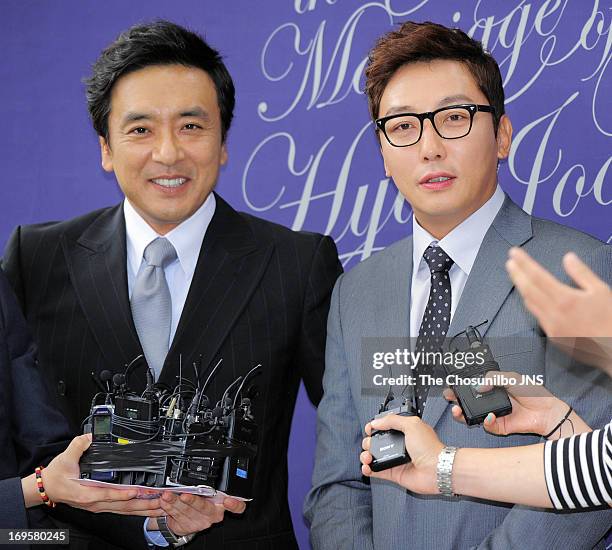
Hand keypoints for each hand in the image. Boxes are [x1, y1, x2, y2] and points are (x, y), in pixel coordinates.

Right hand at [40, 434, 162, 514]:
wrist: (47, 488)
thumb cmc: (56, 477)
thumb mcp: (65, 458)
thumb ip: (79, 446)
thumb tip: (90, 437)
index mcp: (85, 493)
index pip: (106, 494)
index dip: (121, 494)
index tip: (135, 491)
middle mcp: (94, 502)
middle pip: (121, 506)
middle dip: (142, 504)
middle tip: (159, 501)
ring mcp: (99, 505)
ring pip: (124, 510)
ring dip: (143, 509)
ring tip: (160, 507)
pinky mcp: (102, 505)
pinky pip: (122, 509)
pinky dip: (136, 509)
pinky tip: (148, 508)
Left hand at [149, 493, 245, 535]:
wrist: (189, 517)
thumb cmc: (202, 500)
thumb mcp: (210, 491)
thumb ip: (210, 484)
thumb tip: (203, 467)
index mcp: (222, 503)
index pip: (237, 506)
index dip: (234, 504)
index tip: (228, 500)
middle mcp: (213, 514)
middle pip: (204, 508)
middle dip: (193, 501)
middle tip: (184, 495)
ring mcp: (200, 521)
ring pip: (187, 511)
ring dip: (175, 502)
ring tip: (167, 495)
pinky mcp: (188, 527)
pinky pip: (177, 516)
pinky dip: (169, 507)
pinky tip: (164, 501)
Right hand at [360, 414, 442, 494]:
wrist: (436, 469)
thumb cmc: (429, 448)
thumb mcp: (411, 424)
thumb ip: (392, 420)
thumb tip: (376, 422)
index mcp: (404, 431)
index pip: (385, 427)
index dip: (375, 427)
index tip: (370, 428)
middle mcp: (399, 445)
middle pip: (376, 442)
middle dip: (368, 442)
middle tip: (369, 443)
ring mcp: (395, 459)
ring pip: (374, 456)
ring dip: (366, 455)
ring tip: (367, 456)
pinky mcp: (393, 473)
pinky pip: (377, 471)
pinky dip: (368, 469)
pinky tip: (367, 467)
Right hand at [443, 370, 567, 436]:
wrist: (548, 411)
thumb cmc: (533, 393)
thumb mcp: (511, 377)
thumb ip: (493, 378)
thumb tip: (477, 386)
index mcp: (492, 388)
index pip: (471, 388)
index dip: (460, 387)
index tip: (451, 386)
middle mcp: (490, 402)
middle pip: (467, 402)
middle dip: (455, 401)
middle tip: (450, 399)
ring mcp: (494, 414)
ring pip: (472, 416)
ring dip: (462, 414)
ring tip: (458, 410)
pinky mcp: (500, 426)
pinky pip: (486, 426)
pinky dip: (485, 422)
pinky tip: (488, 417)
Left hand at [506, 247, 611, 372]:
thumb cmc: (610, 321)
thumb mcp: (600, 290)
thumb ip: (581, 273)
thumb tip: (568, 258)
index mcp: (565, 299)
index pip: (537, 275)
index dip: (523, 263)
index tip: (514, 253)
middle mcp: (554, 313)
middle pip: (528, 289)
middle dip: (516, 274)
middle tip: (509, 262)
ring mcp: (551, 326)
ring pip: (529, 303)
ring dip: (521, 288)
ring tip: (516, 276)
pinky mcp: (553, 336)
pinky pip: (536, 316)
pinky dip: (530, 303)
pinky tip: (529, 297)